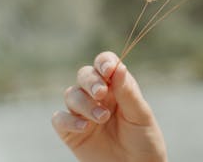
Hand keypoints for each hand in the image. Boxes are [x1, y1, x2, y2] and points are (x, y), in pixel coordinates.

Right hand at [52, 51, 166, 161]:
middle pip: (84, 74)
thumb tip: (119, 67)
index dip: (104, 62)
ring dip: (84, 103)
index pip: (106, 64)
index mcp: (117, 86)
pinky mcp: (72, 132)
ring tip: (102, 118)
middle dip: (90, 81)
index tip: (108, 70)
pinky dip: (69, 120)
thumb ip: (127, 92)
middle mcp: (99, 96)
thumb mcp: (140, 115)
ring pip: (71, 94)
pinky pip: (59, 119)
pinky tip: (85, 127)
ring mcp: (84, 113)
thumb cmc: (143, 139)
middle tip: (101, 94)